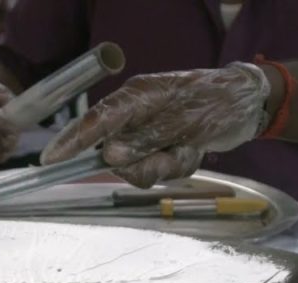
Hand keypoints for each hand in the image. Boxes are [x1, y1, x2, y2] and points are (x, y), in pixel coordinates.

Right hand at [40, 63, 271, 187]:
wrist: (247, 107)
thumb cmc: (215, 102)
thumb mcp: (182, 120)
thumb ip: (145, 138)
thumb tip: (110, 156)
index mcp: (135, 98)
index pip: (95, 122)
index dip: (71, 142)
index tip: (50, 160)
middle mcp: (135, 117)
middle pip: (116, 157)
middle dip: (146, 163)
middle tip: (174, 152)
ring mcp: (147, 134)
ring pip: (138, 168)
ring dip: (166, 164)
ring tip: (189, 147)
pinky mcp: (159, 148)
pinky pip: (158, 170)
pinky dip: (178, 164)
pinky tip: (194, 148)